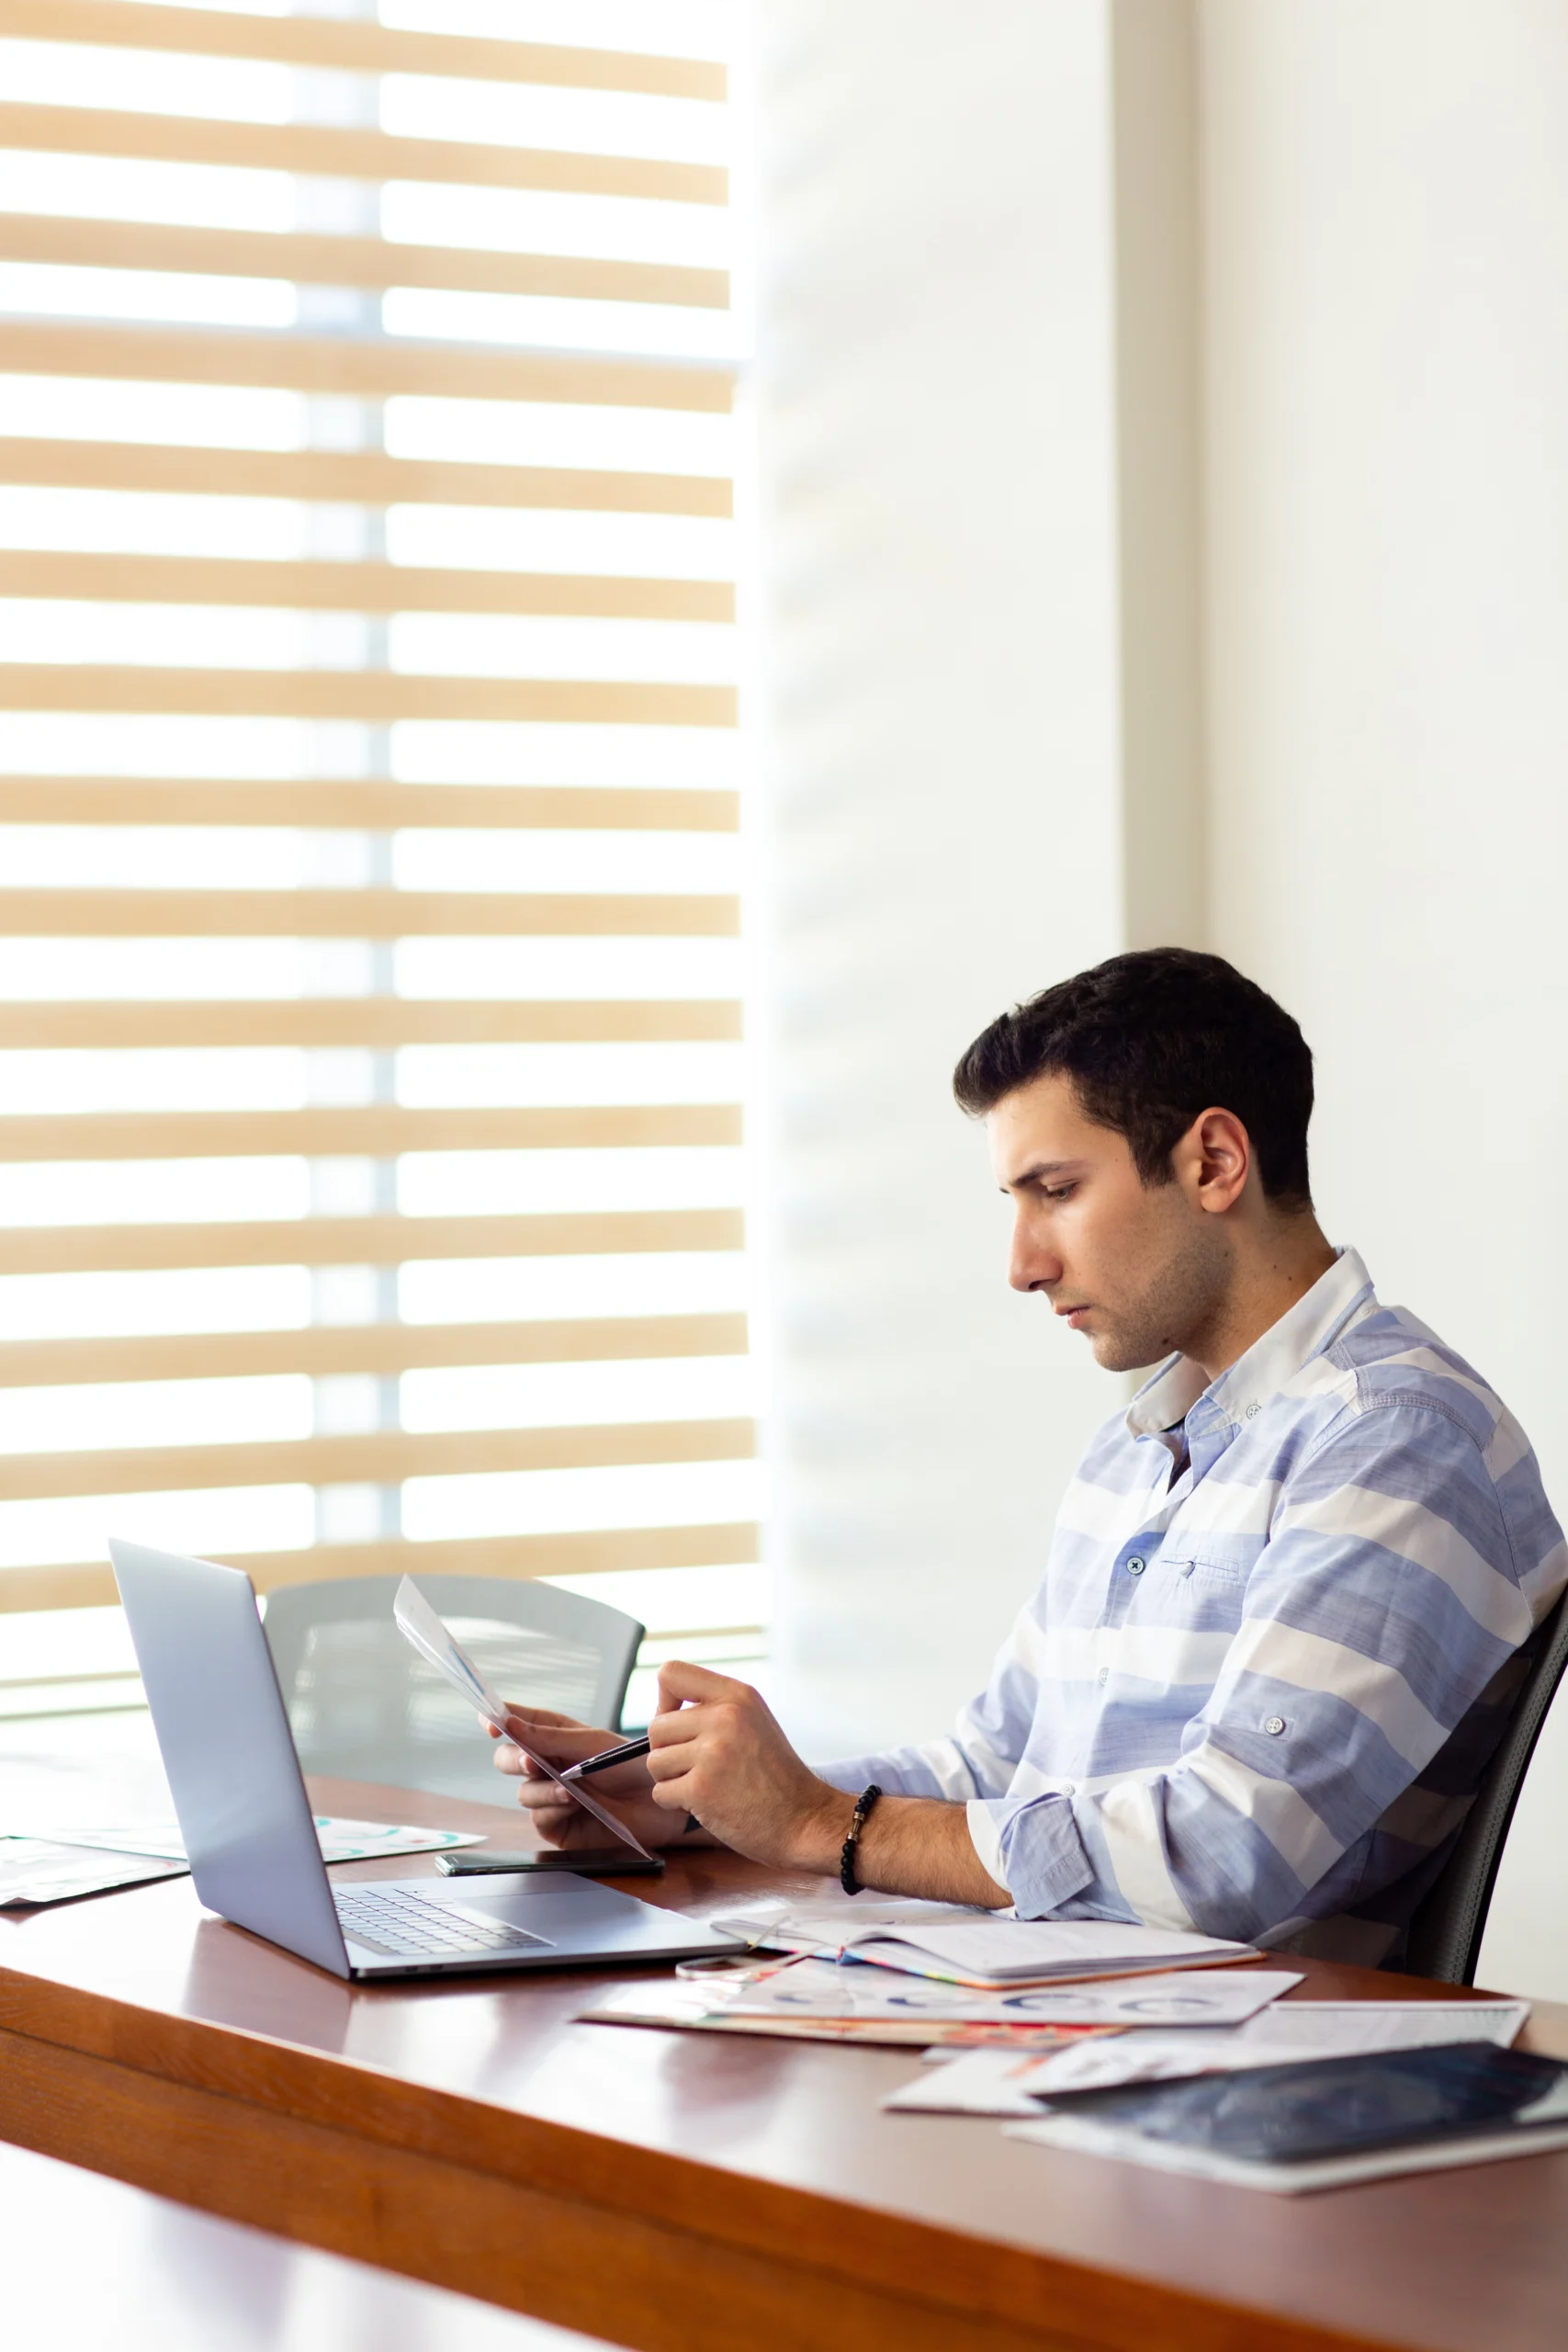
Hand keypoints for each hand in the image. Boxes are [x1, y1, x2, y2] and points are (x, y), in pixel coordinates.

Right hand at [485, 1704, 679, 1850]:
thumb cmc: (631, 1764)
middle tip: (530, 1762)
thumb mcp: (592, 1744)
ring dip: (542, 1789)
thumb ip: (550, 1737)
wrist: (659, 1801)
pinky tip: (573, 1804)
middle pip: (508, 1760)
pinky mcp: (559, 1826)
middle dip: (513, 1760)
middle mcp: (549, 1765)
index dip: (499, 1721)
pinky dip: (552, 1809)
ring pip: (523, 1793)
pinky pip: (538, 1818)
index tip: (489, 1721)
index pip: (518, 1724)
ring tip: (570, 1790)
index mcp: (555, 1736)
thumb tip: (509, 1724)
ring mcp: (551, 1796)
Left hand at [645, 1662, 848, 1868]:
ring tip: (708, 1786)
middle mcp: (724, 1717)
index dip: (664, 1702)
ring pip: (655, 1762)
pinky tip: (707, 1805)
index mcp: (737, 1695)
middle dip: (669, 1752)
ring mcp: (712, 1752)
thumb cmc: (776, 1776)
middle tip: (698, 1768)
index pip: (671, 1673)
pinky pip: (661, 1792)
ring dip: (673, 1781)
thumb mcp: (753, 1721)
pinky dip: (677, 1804)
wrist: (805, 1819)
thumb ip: (714, 1709)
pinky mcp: (701, 1788)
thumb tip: (662, 1714)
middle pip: (657, 1727)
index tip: (680, 1724)